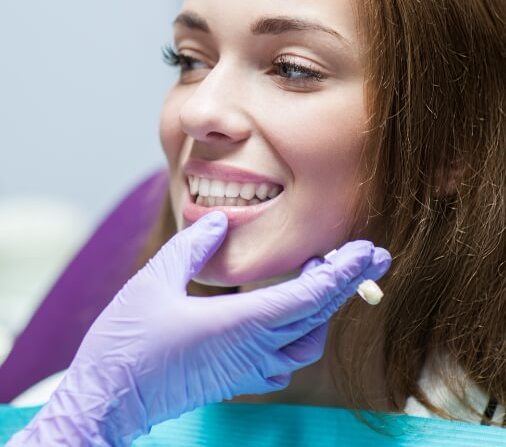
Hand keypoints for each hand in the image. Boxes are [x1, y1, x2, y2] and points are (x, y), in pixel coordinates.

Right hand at [8, 211, 390, 445]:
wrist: (107, 399)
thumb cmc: (127, 342)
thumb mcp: (155, 280)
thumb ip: (192, 246)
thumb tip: (219, 220)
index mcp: (239, 324)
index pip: (309, 297)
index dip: (341, 272)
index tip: (366, 251)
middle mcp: (252, 350)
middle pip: (317, 316)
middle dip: (347, 282)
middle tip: (369, 254)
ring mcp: (247, 370)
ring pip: (307, 342)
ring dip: (324, 308)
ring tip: (323, 276)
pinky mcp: (237, 380)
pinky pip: (286, 359)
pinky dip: (301, 332)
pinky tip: (291, 315)